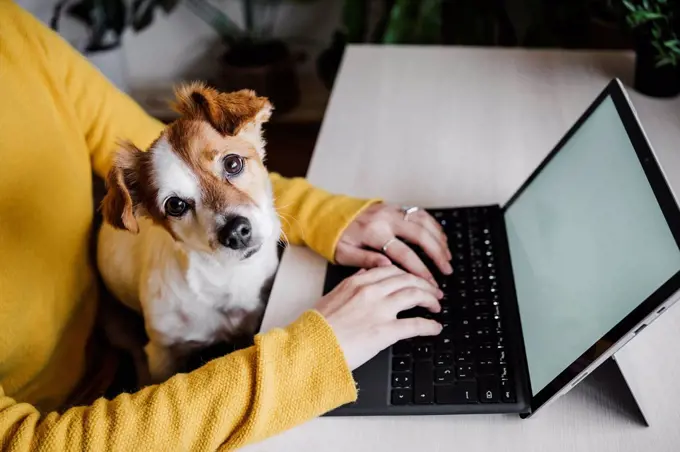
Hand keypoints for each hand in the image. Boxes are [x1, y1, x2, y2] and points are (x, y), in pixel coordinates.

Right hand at [315, 266, 442, 369]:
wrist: (310, 347)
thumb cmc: (318, 327)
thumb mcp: (333, 296)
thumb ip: (352, 283)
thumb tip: (367, 272)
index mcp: (356, 282)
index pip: (390, 269)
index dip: (407, 274)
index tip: (414, 279)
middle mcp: (370, 291)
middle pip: (407, 279)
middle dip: (424, 284)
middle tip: (432, 291)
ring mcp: (379, 310)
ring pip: (415, 294)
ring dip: (430, 299)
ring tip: (436, 306)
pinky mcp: (385, 331)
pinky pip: (416, 324)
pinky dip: (429, 325)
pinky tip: (434, 328)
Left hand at [335, 203, 452, 284]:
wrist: (328, 214)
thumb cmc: (336, 238)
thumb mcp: (344, 254)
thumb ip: (367, 261)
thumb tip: (388, 267)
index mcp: (374, 233)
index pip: (404, 253)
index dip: (420, 269)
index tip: (430, 283)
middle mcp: (386, 219)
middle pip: (420, 235)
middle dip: (437, 254)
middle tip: (447, 270)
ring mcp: (392, 210)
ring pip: (423, 222)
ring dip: (439, 239)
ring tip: (447, 257)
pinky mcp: (394, 206)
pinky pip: (419, 213)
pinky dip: (433, 226)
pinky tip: (440, 238)